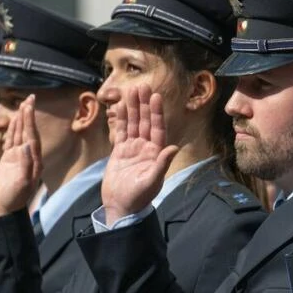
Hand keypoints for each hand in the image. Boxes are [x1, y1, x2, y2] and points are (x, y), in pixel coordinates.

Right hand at [0, 95, 42, 215]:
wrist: (8, 207)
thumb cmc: (15, 198)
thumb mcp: (22, 183)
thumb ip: (25, 165)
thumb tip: (26, 146)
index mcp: (34, 160)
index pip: (33, 136)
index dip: (31, 121)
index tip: (30, 107)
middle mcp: (29, 156)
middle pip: (29, 131)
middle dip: (29, 115)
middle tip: (31, 97)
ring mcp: (19, 156)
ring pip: (20, 133)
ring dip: (22, 119)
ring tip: (24, 105)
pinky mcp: (10, 159)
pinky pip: (12, 140)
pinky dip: (14, 129)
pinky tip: (15, 121)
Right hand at [101, 84, 178, 224]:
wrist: (121, 206)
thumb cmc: (139, 197)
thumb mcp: (152, 181)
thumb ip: (162, 164)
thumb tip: (173, 148)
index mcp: (156, 153)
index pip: (157, 128)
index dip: (156, 113)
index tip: (156, 97)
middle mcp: (146, 148)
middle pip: (145, 122)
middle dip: (144, 105)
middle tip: (143, 86)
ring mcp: (133, 149)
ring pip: (133, 124)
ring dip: (132, 108)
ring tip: (131, 91)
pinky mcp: (120, 152)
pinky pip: (120, 132)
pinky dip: (120, 120)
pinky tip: (119, 107)